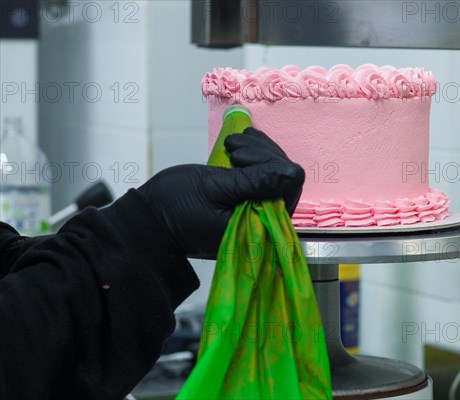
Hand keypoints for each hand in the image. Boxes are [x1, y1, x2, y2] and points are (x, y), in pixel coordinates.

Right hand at [138, 128, 304, 258]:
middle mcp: (262, 224)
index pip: (290, 187)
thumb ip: (257, 182)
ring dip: (257, 153)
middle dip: (262, 156)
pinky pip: (261, 177)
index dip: (269, 165)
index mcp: (259, 228)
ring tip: (231, 146)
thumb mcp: (216, 188)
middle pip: (284, 179)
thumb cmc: (174, 207)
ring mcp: (254, 214)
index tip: (239, 157)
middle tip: (233, 148)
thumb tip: (294, 173)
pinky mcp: (245, 203)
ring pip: (274, 174)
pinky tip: (236, 148)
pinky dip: (252, 158)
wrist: (149, 217)